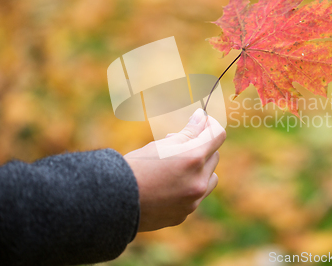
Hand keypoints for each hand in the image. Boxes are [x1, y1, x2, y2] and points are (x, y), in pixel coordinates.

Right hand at [124, 109, 225, 231]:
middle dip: (201, 147)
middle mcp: (198, 181)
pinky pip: (196, 197)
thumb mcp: (161, 144)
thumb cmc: (136, 167)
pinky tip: (167, 186)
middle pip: (214, 156)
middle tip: (178, 144)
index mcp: (193, 158)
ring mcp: (193, 201)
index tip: (202, 121)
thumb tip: (202, 118)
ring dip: (201, 170)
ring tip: (177, 166)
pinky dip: (188, 188)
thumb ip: (188, 132)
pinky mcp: (184, 214)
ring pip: (210, 178)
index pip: (217, 135)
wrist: (114, 201)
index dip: (210, 125)